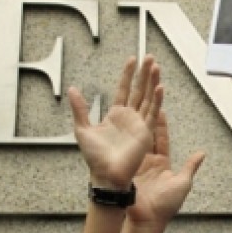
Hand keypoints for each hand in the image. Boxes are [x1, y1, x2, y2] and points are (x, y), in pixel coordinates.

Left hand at [69, 56, 163, 190]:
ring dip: (152, 82)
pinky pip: (152, 113)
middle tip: (149, 57)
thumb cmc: (95, 158)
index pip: (124, 89)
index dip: (128, 75)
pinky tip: (159, 88)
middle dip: (144, 74)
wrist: (106, 175)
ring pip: (148, 98)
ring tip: (155, 66)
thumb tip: (72, 89)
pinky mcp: (145, 133)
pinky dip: (157, 100)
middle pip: (139, 90)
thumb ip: (80, 109)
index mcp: (115, 115)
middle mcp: (129, 118)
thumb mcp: (82, 129)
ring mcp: (139, 124)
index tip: (132, 60)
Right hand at [125, 108, 205, 228]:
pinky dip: (122, 141)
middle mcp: (148, 162)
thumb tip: (202, 153)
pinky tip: (118, 128)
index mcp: (162, 163)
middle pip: (147, 136)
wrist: (147, 220)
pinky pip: (124, 153)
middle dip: (146, 119)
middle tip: (143, 104)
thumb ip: (190, 167)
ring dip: (134, 126)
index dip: (161, 124)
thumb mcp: (182, 184)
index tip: (160, 109)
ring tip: (131, 109)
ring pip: (135, 142)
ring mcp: (135, 166)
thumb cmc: (166, 205)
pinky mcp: (126, 171)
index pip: (162, 139)